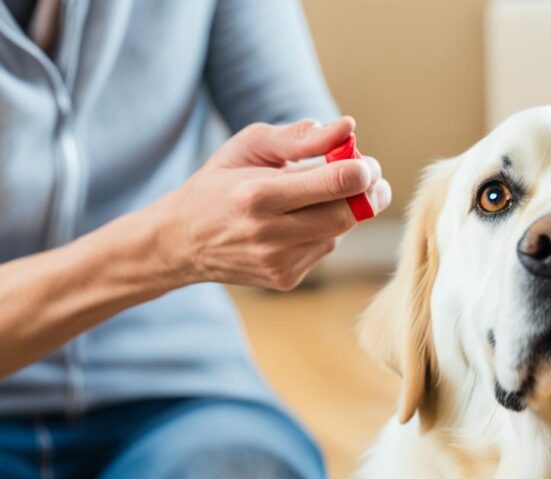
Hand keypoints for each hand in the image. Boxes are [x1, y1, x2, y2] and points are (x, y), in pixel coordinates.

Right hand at [145, 117, 391, 290]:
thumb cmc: (219, 183)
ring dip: (342, 210)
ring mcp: (278, 262)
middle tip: (369, 176)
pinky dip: (323, 231)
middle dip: (367, 193)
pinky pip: (323, 249)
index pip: (336, 183)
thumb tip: (347, 128)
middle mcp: (268, 234)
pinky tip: (299, 221)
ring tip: (320, 194)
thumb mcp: (248, 146)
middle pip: (346, 214)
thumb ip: (299, 137)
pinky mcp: (285, 279)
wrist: (182, 241)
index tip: (366, 163)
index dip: (364, 171)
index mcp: (257, 195)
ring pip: (338, 233)